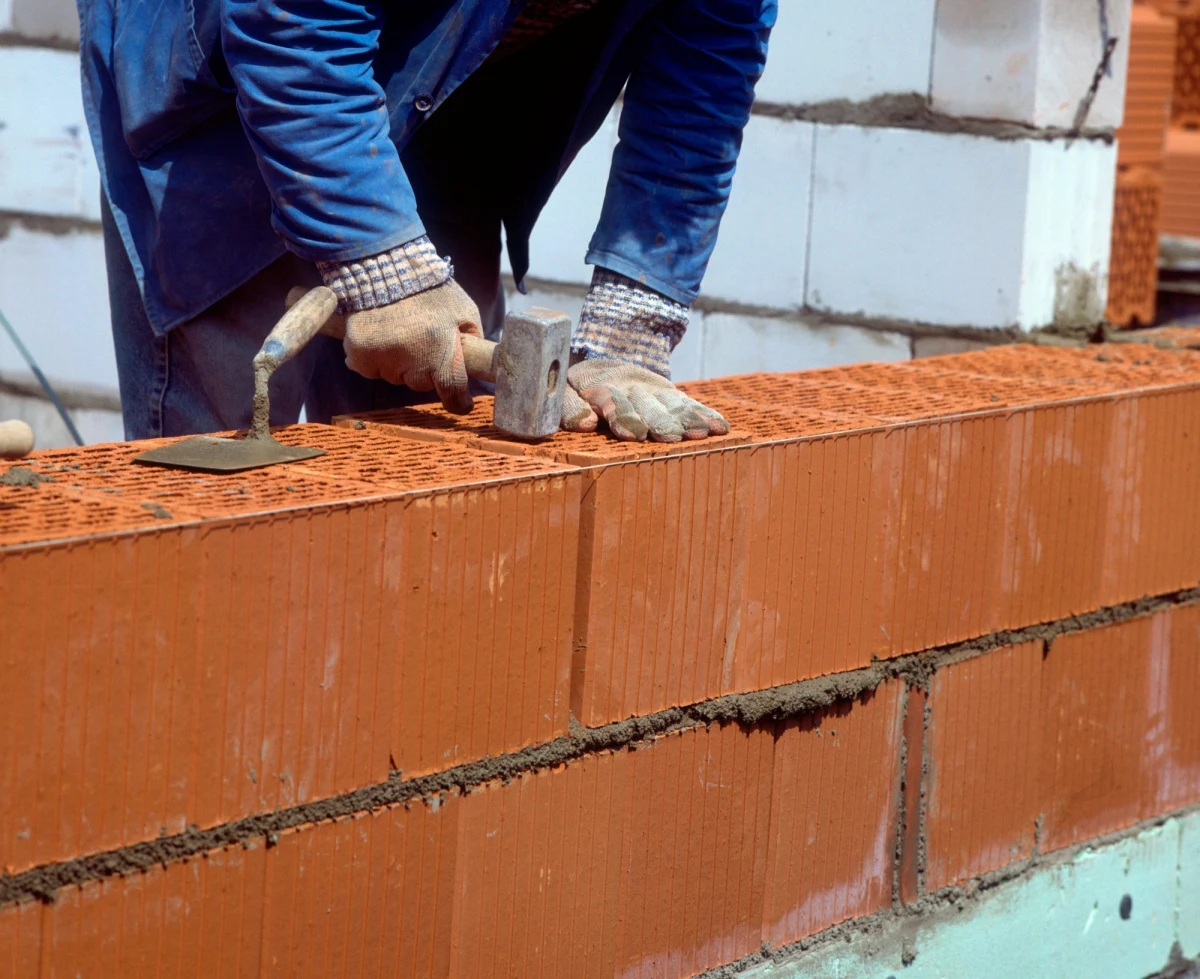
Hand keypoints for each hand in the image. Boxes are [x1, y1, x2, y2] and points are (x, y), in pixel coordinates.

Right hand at [343, 280, 481, 413]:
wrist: (385, 267)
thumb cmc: (430, 289)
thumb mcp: (465, 310)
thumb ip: (473, 340)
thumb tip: (476, 365)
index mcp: (441, 353)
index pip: (452, 394)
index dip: (459, 402)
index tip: (462, 403)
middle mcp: (411, 361)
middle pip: (421, 384)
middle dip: (425, 368)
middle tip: (423, 340)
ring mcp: (383, 360)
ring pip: (395, 377)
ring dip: (399, 362)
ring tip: (400, 331)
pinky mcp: (359, 354)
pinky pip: (370, 368)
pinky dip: (375, 357)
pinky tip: (381, 334)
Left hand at [561, 358, 729, 441]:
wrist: (601, 362)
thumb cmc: (576, 389)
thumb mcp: (563, 393)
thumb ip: (569, 408)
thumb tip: (587, 423)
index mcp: (600, 387)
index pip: (612, 401)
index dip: (623, 415)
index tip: (632, 433)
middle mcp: (631, 387)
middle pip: (646, 404)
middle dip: (658, 420)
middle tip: (670, 436)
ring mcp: (653, 389)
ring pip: (671, 404)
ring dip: (686, 419)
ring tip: (700, 434)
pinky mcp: (669, 393)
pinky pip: (688, 403)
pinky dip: (704, 414)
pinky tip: (720, 427)